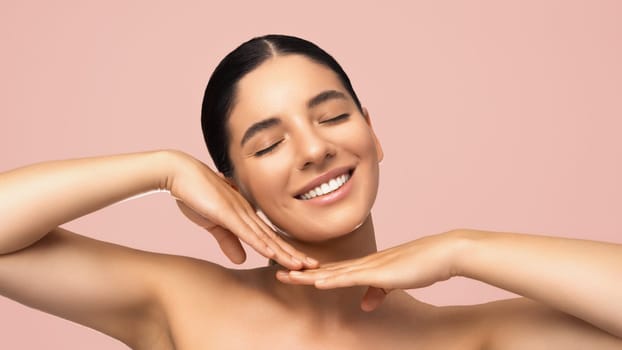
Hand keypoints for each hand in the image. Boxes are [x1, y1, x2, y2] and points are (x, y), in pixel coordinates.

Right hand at [166, 151, 316, 269]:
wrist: (180, 173)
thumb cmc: (195, 195)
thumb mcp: (213, 224)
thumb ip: (228, 241)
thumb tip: (242, 260)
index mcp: (246, 214)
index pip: (270, 237)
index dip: (286, 250)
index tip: (301, 262)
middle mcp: (248, 212)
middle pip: (274, 238)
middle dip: (294, 254)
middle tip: (313, 267)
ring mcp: (239, 212)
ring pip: (265, 238)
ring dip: (284, 253)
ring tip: (301, 266)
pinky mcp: (226, 213)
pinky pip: (247, 231)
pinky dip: (261, 244)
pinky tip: (273, 254)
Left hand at [276, 231, 463, 310]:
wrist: (443, 254)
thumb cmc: (423, 265)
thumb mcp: (396, 283)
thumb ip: (379, 292)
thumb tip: (365, 304)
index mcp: (366, 266)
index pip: (333, 271)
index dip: (312, 273)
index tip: (293, 273)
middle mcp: (363, 263)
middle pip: (326, 270)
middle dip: (301, 272)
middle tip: (276, 272)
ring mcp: (370, 266)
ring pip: (332, 272)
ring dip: (308, 276)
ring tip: (285, 276)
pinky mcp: (379, 271)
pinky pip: (350, 277)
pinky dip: (332, 280)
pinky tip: (316, 282)